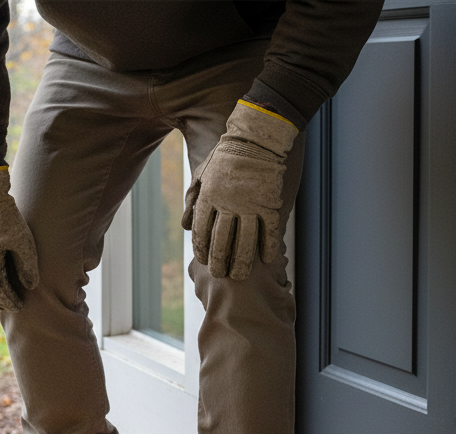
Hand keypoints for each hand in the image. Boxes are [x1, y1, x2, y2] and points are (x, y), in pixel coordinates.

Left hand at [182, 101, 297, 280]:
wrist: (257, 136)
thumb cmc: (226, 156)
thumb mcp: (202, 174)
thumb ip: (192, 200)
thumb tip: (185, 227)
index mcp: (208, 198)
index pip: (201, 233)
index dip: (202, 250)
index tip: (204, 262)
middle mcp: (228, 205)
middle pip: (222, 244)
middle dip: (220, 264)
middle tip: (222, 275)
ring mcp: (250, 205)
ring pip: (245, 243)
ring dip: (242, 263)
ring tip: (241, 276)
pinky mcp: (270, 203)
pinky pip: (269, 231)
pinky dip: (268, 247)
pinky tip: (266, 259)